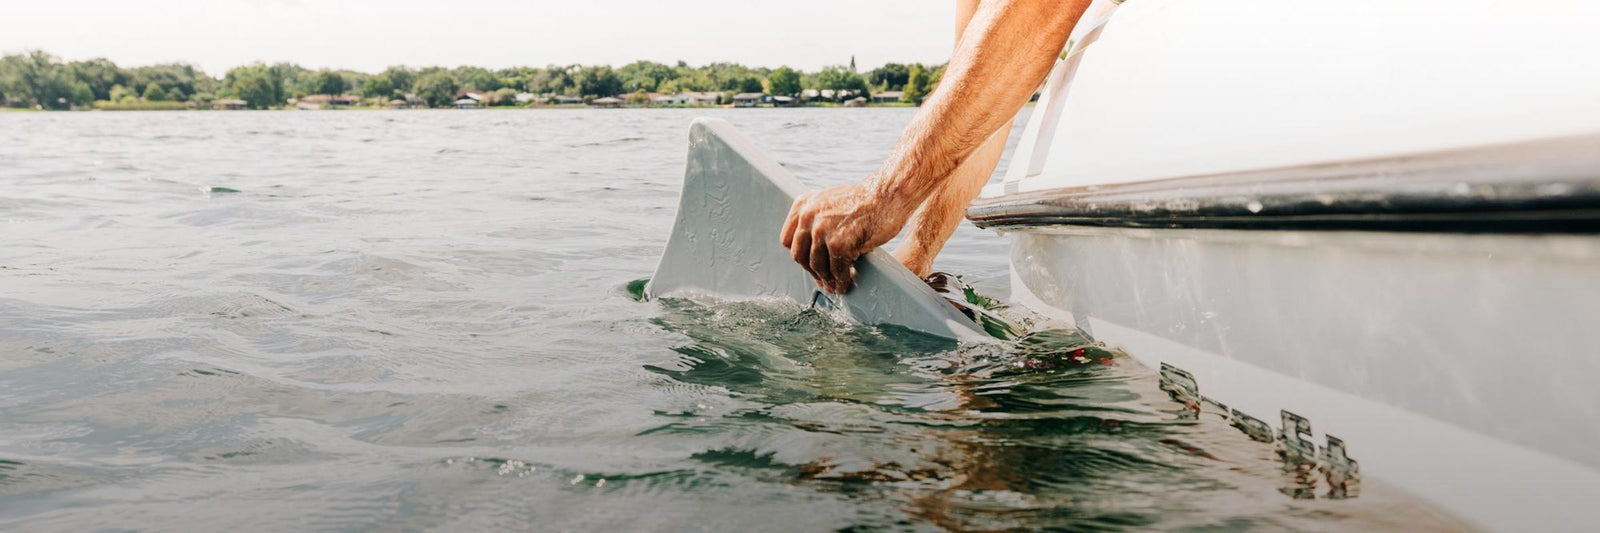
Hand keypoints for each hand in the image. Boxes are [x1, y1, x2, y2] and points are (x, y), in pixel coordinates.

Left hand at [780, 182, 911, 293]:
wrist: (888, 194)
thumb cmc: (866, 200)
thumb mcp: (831, 202)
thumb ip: (817, 219)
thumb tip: (812, 249)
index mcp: (803, 204)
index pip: (788, 240)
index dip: (800, 256)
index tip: (810, 265)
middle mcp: (808, 216)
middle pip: (800, 256)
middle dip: (812, 271)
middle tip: (823, 281)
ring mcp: (822, 230)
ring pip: (817, 266)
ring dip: (827, 280)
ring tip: (836, 286)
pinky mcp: (838, 244)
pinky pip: (836, 270)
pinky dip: (842, 281)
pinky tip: (846, 284)